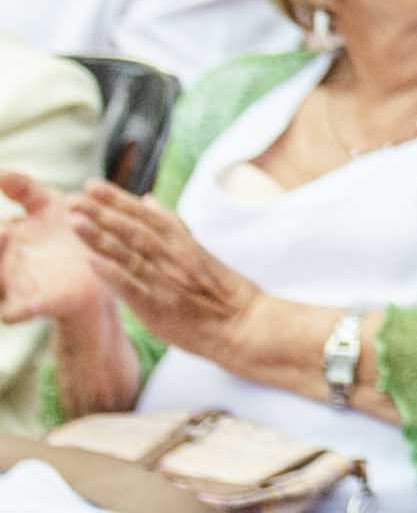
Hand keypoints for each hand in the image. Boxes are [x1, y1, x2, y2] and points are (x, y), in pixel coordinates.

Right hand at [0, 168, 103, 327]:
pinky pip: (15, 313)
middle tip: (3, 227)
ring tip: (5, 232)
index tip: (1, 222)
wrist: (107, 268)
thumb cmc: (70, 233)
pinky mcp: (37, 307)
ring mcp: (15, 290)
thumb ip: (23, 190)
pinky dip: (15, 308)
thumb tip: (1, 171)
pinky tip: (18, 307)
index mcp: (2, 242)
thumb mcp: (46, 206)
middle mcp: (2, 267)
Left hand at [60, 186, 258, 350]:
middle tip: (75, 198)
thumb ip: (174, 227)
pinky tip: (93, 262)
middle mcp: (175, 259)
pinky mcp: (162, 308)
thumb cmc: (225, 293)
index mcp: (184, 245)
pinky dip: (114, 274)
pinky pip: (135, 288)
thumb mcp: (201, 252)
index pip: (147, 216)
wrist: (245, 326)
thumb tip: (148, 200)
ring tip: (76, 222)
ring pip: (131, 255)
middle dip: (103, 213)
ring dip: (102, 238)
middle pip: (135, 230)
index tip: (92, 186)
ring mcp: (167, 282)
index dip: (118, 200)